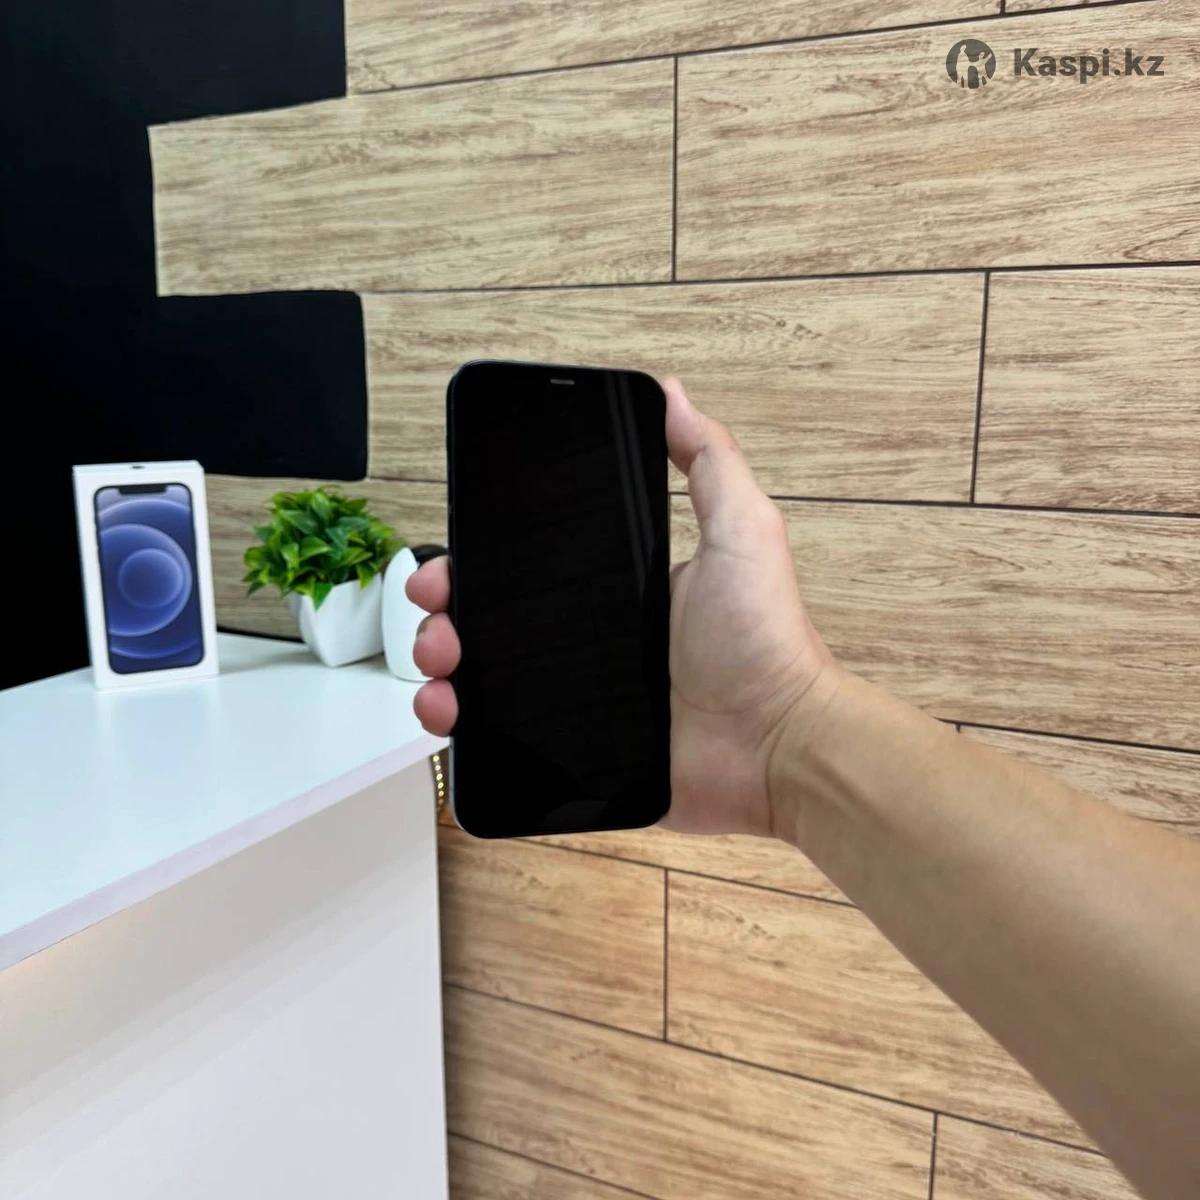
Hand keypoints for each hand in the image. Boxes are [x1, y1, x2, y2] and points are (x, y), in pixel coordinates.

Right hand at [406, 377, 837, 838]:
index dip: (481, 556)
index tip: (454, 557)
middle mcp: (591, 636)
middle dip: (448, 607)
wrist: (775, 745)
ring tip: (441, 658)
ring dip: (442, 660)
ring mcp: (579, 692)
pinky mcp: (576, 745)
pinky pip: (501, 733)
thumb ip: (710, 462)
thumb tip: (673, 395)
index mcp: (618, 586)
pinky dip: (461, 720)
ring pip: (483, 672)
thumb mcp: (743, 533)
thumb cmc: (766, 642)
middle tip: (440, 611)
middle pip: (492, 615)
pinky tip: (451, 709)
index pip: (528, 563)